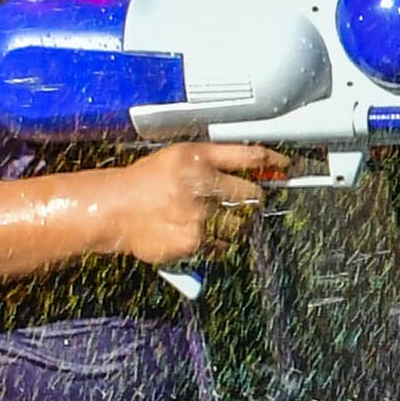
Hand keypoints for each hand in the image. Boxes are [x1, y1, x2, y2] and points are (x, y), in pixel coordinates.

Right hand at [98, 138, 299, 266]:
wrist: (114, 209)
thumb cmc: (146, 181)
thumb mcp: (180, 156)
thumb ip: (218, 158)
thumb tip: (258, 162)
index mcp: (198, 159)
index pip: (251, 157)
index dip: (274, 162)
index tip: (285, 167)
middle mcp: (201, 186)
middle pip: (252, 196)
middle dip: (251, 199)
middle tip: (242, 201)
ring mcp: (198, 216)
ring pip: (240, 224)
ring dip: (235, 224)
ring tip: (211, 218)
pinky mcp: (193, 241)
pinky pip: (221, 245)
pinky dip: (216, 241)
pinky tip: (198, 232)